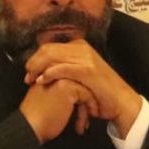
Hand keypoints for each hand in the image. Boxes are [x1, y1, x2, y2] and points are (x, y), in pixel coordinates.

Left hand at [24, 40, 142, 135]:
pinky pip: (62, 68)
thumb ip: (67, 66)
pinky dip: (50, 73)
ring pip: (52, 56)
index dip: (35, 59)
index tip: (29, 73)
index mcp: (79, 47)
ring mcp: (86, 58)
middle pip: (47, 49)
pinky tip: (42, 81)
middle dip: (33, 63)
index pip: (49, 47)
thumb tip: (45, 67)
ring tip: (31, 80)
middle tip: (27, 78)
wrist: (120, 101)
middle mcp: (82, 48)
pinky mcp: (88, 70)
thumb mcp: (81, 74)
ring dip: (38, 68)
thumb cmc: (99, 91)